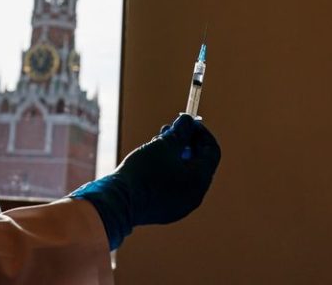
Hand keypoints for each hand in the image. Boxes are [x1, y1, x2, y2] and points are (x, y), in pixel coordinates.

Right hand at [69, 114, 220, 248]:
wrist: (119, 202)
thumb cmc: (143, 171)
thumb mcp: (162, 145)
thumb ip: (180, 132)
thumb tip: (187, 120)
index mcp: (199, 179)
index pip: (212, 151)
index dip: (201, 133)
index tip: (188, 122)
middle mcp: (195, 195)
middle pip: (198, 163)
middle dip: (186, 143)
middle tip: (170, 129)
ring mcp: (181, 206)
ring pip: (185, 175)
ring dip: (175, 156)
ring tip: (157, 142)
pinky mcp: (167, 210)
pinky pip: (175, 186)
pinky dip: (169, 171)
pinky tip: (152, 161)